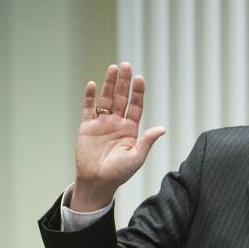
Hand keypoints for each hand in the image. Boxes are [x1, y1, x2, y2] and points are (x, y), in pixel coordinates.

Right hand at [72, 62, 165, 211]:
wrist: (97, 182)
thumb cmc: (119, 173)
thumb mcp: (136, 158)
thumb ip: (147, 141)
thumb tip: (162, 128)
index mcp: (131, 129)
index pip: (136, 106)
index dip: (138, 93)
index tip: (139, 79)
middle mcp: (117, 123)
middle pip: (121, 98)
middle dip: (124, 82)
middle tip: (126, 65)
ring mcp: (102, 123)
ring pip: (106, 99)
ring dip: (109, 84)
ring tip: (113, 68)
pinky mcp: (87, 126)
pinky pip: (88, 108)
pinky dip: (90, 96)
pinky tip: (93, 85)